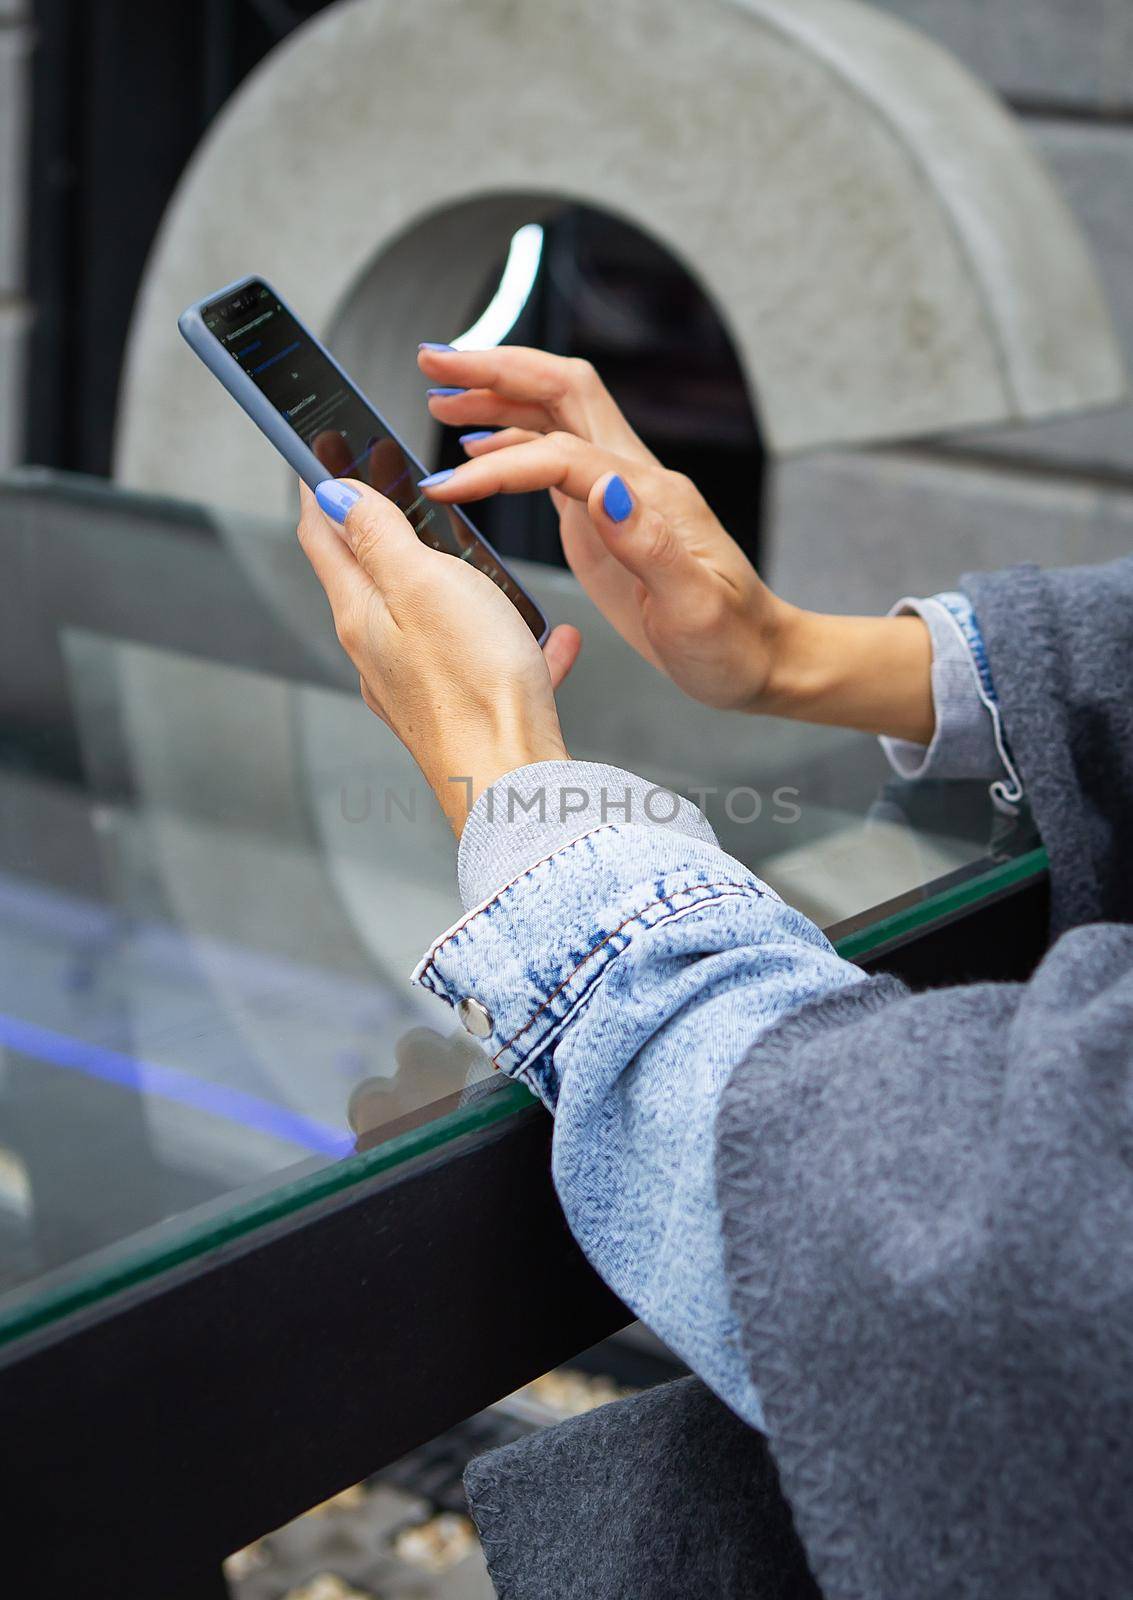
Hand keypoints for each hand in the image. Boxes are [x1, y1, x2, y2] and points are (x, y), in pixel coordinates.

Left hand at [296, 479, 579, 834]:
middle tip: (394, 482)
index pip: (322, 535)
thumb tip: (333, 495)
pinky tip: (554, 639)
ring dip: (447, 578)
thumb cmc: (474, 685)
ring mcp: (419, 686)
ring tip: (475, 554)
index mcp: (362, 614)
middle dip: (381, 524)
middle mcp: (380, 652)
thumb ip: (378, 536)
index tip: (318, 447)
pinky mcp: (462, 712)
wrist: (513, 783)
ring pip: (428, 618)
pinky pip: (486, 663)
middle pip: (369, 574)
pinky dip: (512, 640)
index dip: (318, 485)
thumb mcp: (422, 584)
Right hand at [419, 345, 934, 742]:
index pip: (560, 452)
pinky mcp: (607, 519)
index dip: (499, 462)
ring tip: (440, 394)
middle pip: (561, 392)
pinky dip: (510, 446)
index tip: (447, 486)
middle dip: (496, 370)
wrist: (761, 658)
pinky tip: (478, 453)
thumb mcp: (695, 607)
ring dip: (498, 398)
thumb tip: (604, 488)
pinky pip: (554, 461)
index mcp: (648, 497)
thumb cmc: (731, 644)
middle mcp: (633, 480)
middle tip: (433, 360)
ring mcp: (619, 495)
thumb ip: (649, 546)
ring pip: (554, 419)